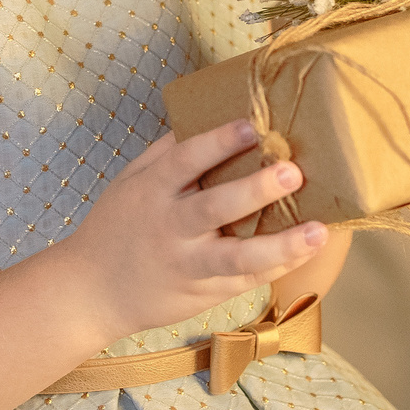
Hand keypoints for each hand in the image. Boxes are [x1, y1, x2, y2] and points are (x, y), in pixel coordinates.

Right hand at [63, 118, 327, 343]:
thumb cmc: (116, 227)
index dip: (218, 142)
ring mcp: (189, 264)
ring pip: (237, 257)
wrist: (90, 293)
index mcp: (151, 192)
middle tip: (292, 171)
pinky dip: (279, 265)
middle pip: (214, 208)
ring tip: (319, 231)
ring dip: (282, 244)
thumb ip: (167, 154)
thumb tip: (205, 117)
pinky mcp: (205, 291)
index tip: (252, 125)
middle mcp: (171, 228)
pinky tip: (308, 249)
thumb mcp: (130, 183)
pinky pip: (246, 279)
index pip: (184, 161)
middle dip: (255, 190)